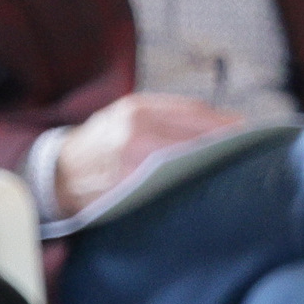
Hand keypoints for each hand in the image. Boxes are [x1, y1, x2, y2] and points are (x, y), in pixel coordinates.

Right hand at [49, 92, 243, 217]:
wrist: (55, 175)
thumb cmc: (99, 143)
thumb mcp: (127, 113)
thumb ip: (173, 113)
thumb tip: (232, 124)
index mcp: (137, 111)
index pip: (197, 115)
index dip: (227, 125)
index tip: (248, 133)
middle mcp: (136, 135)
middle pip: (198, 140)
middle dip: (224, 148)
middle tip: (244, 155)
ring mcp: (134, 166)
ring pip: (190, 164)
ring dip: (212, 167)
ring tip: (225, 170)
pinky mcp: (131, 192)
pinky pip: (173, 187)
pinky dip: (191, 185)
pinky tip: (200, 185)